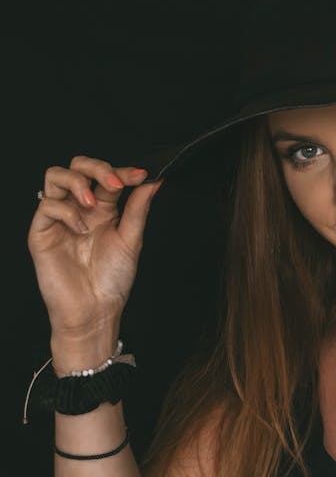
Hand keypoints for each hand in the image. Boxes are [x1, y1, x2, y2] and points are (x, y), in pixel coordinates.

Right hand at [28, 156, 162, 342]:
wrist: (94, 309)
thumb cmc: (111, 279)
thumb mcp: (131, 240)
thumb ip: (138, 209)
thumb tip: (153, 182)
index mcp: (103, 209)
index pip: (107, 176)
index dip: (122, 171)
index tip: (141, 175)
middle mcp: (80, 209)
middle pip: (77, 166)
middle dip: (97, 167)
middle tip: (115, 183)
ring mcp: (59, 218)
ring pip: (55, 176)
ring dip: (78, 182)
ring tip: (93, 204)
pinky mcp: (42, 231)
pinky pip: (48, 206)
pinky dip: (68, 212)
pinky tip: (82, 229)